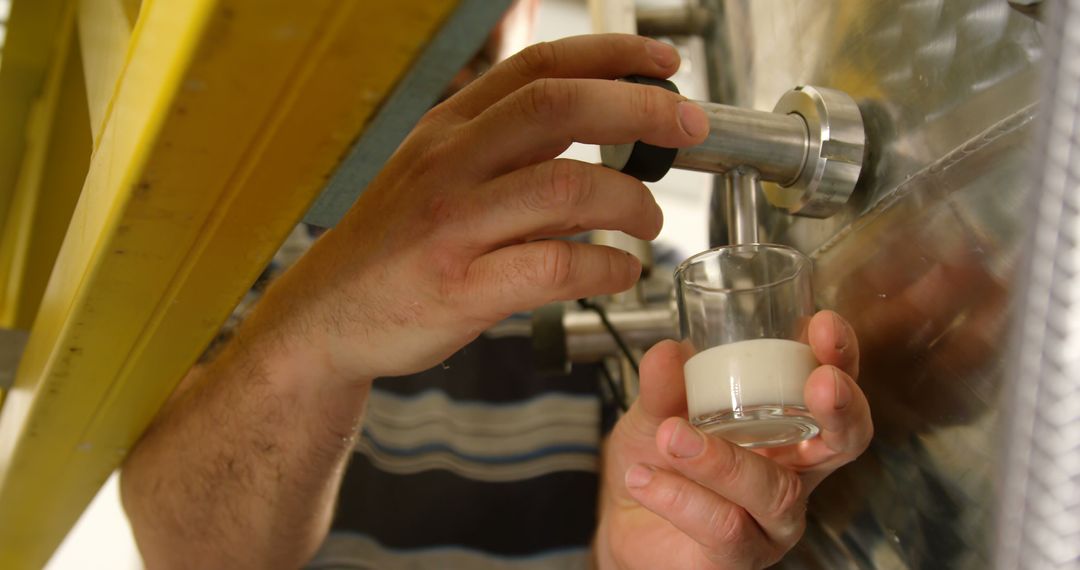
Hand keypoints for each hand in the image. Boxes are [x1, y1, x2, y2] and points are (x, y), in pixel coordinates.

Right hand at [252, 34, 708, 380]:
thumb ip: (509, 147)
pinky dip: (607, 267)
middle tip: (688, 127)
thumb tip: (600, 123)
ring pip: (565, 189)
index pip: (539, 67)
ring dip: (630, 201)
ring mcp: (451, 225)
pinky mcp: (460, 288)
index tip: (665, 65)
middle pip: (558, 108)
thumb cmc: (397, 244)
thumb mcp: (438, 170)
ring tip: (649, 220)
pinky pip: (555, 268)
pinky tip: (622, 271)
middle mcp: (448, 163)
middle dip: (640, 109)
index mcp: (449, 127)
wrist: (328, 315)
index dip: (611, 55)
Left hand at [595, 311, 872, 568]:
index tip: (823, 325)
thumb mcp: (655, 412)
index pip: (833, 390)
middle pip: (843, 444)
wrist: (623, 521)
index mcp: (785, 426)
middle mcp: (791, 473)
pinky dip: (681, 498)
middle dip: (838, 409)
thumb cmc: (659, 462)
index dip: (839, 359)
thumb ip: (662, 385)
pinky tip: (645, 479)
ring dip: (722, 459)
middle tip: (819, 381)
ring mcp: (771, 520)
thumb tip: (672, 350)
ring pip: (774, 490)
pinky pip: (725, 527)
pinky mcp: (742, 556)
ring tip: (673, 435)